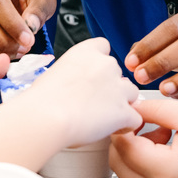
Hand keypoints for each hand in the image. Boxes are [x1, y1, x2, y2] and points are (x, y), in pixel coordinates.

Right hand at [25, 38, 141, 146]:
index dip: (100, 64)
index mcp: (86, 52)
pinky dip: (126, 126)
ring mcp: (118, 87)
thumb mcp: (53, 74)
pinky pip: (135, 119)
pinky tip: (112, 130)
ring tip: (103, 118)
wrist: (46, 115)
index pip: (103, 47)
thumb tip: (73, 86)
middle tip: (93, 103)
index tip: (93, 76)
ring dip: (121, 104)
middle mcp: (106, 65)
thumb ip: (72, 75)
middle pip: (119, 73)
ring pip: (132, 94)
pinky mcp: (124, 111)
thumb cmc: (42, 99)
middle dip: (111, 87)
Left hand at [109, 98, 177, 177]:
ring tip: (160, 129)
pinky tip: (165, 145)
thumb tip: (132, 107)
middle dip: (124, 136)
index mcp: (161, 169)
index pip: (121, 144)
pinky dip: (143, 161)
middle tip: (140, 117)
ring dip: (133, 148)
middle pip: (118, 160)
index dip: (122, 122)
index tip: (132, 109)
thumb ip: (156, 109)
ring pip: (127, 171)